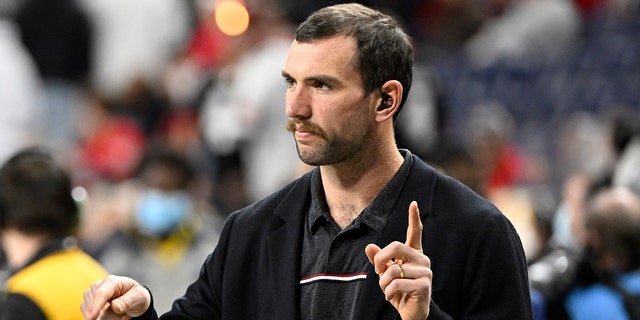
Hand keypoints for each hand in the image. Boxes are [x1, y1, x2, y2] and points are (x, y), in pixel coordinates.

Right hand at [81, 275, 150, 319]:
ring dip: (104, 317)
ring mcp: (92, 294)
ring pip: (90, 311)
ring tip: (118, 314)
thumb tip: (114, 306)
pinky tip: (110, 316)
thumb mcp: (139, 297)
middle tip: (123, 314)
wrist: (133, 299)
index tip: (92, 317)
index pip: (101, 293)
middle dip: (108, 314)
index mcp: (112, 281)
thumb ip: (127, 301)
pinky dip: (98, 318)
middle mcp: (99, 286)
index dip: (96, 306)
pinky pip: (88, 314)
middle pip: (95, 304)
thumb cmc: (136, 296)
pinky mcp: (88, 303)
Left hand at [365, 201, 431, 319]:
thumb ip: (379, 260)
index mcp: (414, 254)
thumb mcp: (386, 274)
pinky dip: (388, 292)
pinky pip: (396, 284)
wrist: (411, 312)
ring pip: (392, 269)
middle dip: (380, 259)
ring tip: (389, 290)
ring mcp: (425, 272)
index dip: (414, 218)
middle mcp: (422, 260)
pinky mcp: (424, 285)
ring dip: (383, 283)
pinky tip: (394, 297)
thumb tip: (369, 247)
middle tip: (378, 272)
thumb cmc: (399, 290)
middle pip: (396, 246)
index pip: (415, 233)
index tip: (413, 203)